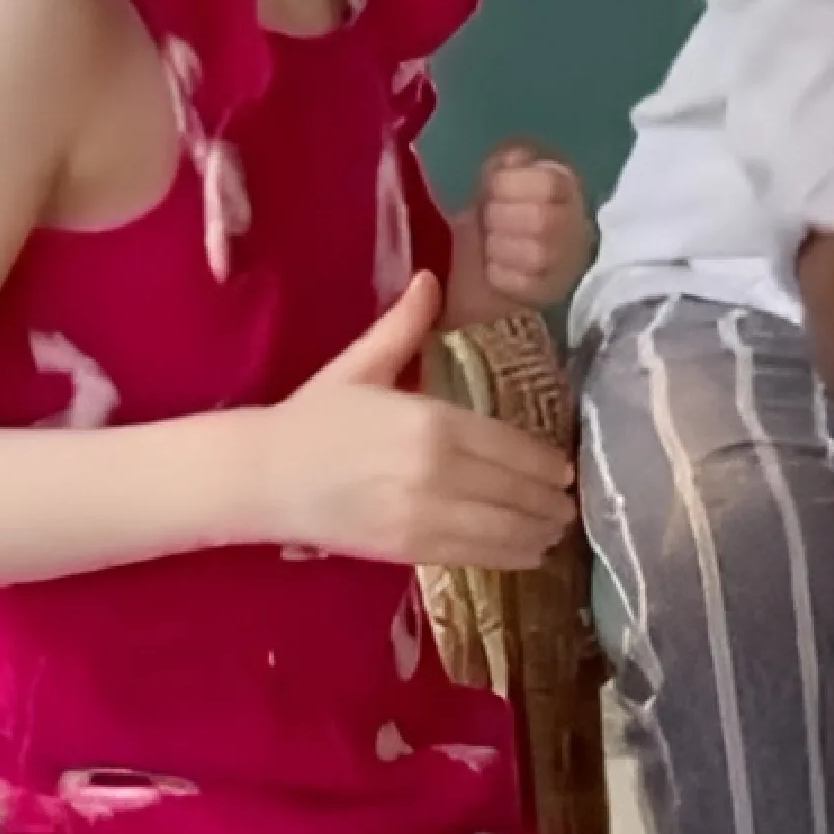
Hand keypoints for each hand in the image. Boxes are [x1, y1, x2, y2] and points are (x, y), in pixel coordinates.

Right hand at [248, 272, 577, 569]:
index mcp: (432, 421)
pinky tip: (529, 554)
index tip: (567, 468)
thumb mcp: (362, 364)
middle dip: (549, 501)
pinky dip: (508, 557)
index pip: (509, 445)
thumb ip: (405, 325)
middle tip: (572, 504)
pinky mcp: (406, 550)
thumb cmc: (314, 416)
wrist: (261, 476)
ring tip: (558, 530)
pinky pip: (472, 556)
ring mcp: (422, 516)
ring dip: (537, 532)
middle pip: (512, 490)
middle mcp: (436, 471)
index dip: (544, 462)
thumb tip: (431, 277)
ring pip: (500, 529)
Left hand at [460, 145, 591, 311]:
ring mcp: (569, 263)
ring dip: (499, 248)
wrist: (483, 273)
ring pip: (538, 255)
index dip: (513, 185)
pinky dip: (500, 276)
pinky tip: (492, 270)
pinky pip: (526, 286)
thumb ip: (504, 166)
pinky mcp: (554, 295)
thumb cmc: (492, 218)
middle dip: (502, 218)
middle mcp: (577, 224)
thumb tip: (510, 160)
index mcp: (565, 187)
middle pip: (543, 219)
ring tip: (489, 246)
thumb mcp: (495, 183)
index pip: (551, 183)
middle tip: (487, 220)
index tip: (490, 190)